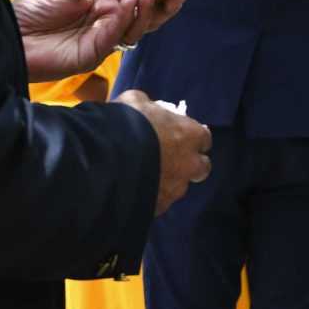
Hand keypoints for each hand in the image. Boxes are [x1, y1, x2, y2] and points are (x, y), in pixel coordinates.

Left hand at [14, 0, 149, 82]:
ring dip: (146, 10)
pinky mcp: (93, 54)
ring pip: (135, 28)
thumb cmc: (33, 8)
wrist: (11, 34)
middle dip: (164, 2)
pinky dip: (124, 20)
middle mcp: (108, 20)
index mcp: (103, 0)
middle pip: (144, 14)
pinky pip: (114, 37)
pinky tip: (129, 3)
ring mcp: (103, 38)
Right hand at [122, 91, 211, 214]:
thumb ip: (148, 107)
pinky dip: (150, 196)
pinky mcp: (159, 207)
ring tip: (145, 176)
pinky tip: (133, 190)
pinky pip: (159, 201)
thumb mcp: (135, 102)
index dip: (192, 138)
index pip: (204, 138)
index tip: (181, 136)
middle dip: (190, 164)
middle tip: (171, 160)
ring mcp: (175, 189)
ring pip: (179, 187)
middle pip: (202, 168)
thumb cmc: (124, 124)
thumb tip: (147, 109)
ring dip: (168, 181)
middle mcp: (189, 164)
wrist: (104, 159)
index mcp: (189, 135)